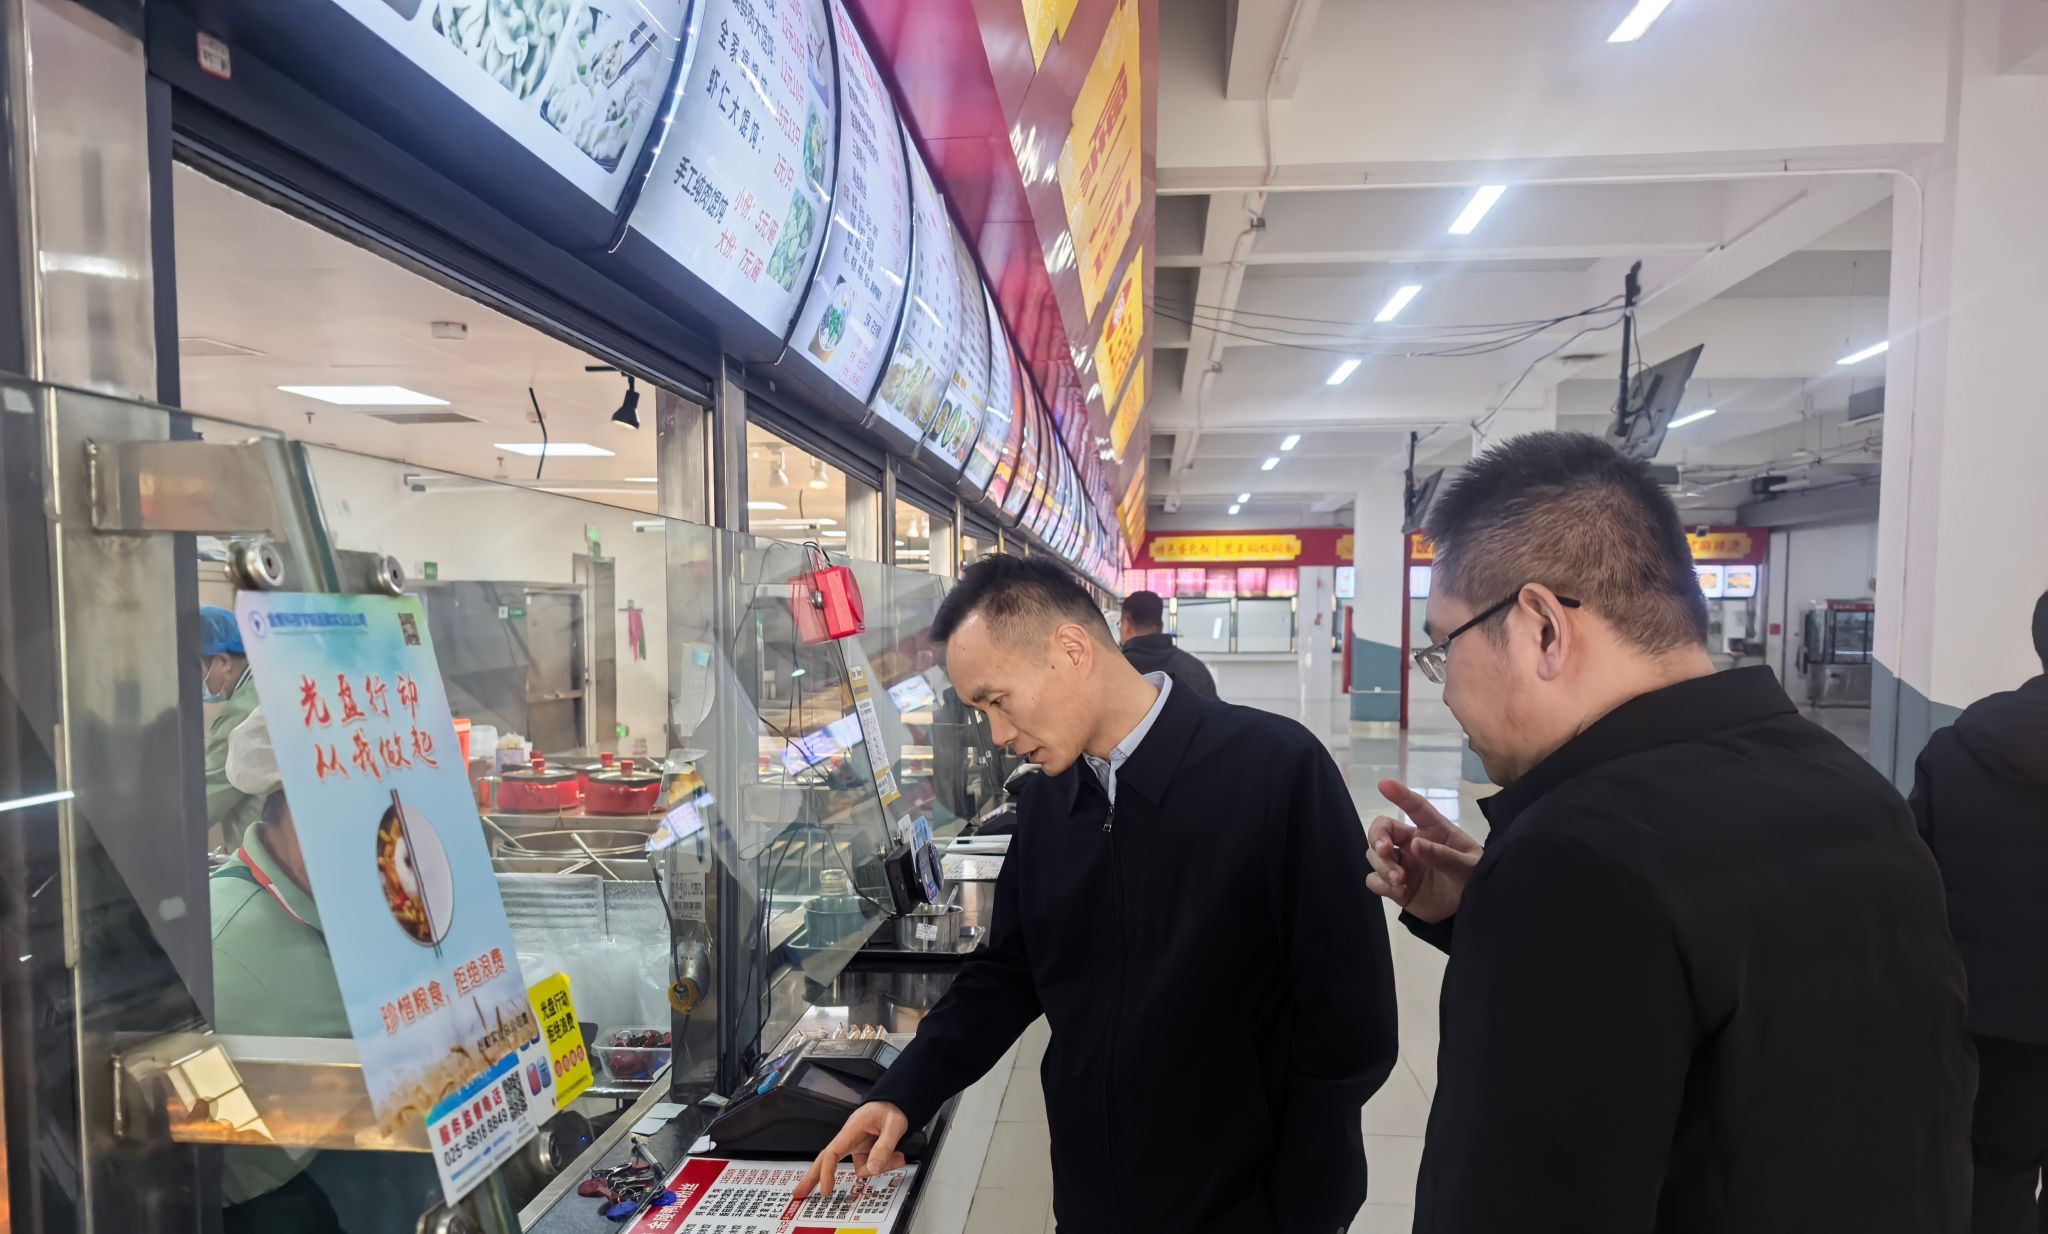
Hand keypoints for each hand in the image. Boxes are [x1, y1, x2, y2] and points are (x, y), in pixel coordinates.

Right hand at [794, 1102, 909, 1199]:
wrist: (895, 1103)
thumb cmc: (890, 1109)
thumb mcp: (893, 1125)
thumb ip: (884, 1147)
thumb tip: (873, 1168)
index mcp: (851, 1131)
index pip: (832, 1153)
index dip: (826, 1172)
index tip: (825, 1190)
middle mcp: (850, 1140)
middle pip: (826, 1160)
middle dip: (813, 1178)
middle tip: (799, 1193)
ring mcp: (857, 1148)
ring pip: (861, 1168)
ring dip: (879, 1168)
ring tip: (898, 1155)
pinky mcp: (864, 1153)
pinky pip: (871, 1166)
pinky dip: (885, 1165)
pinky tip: (897, 1155)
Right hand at [1364, 778, 1481, 922]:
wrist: (1472, 909)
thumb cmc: (1473, 877)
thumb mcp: (1467, 866)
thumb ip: (1443, 855)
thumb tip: (1415, 844)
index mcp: (1432, 830)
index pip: (1414, 807)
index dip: (1400, 795)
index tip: (1383, 784)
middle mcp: (1411, 843)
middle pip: (1382, 830)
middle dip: (1377, 837)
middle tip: (1385, 851)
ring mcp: (1401, 864)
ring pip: (1374, 856)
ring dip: (1382, 866)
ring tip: (1400, 880)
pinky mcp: (1395, 886)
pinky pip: (1375, 880)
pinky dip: (1382, 885)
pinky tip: (1400, 891)